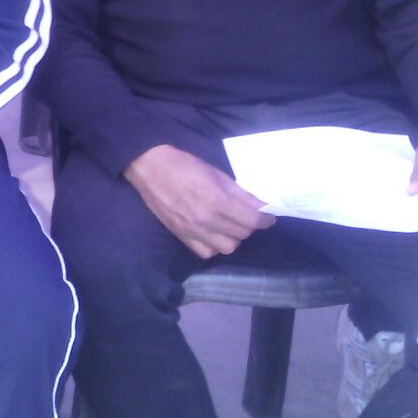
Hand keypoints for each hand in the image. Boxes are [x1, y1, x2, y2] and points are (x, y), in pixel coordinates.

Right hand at [123, 144, 273, 259]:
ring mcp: (192, 230)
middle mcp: (205, 219)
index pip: (251, 220)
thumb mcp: (215, 173)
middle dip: (250, 225)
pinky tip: (214, 234)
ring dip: (234, 237)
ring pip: (228, 247)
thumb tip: (261, 205)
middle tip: (248, 215)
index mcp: (216, 199)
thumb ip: (239, 192)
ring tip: (231, 225)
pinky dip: (215, 246)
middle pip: (242, 234)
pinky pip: (207, 252)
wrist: (148, 166)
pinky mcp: (180, 235)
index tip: (268, 216)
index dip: (265, 219)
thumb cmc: (183, 164)